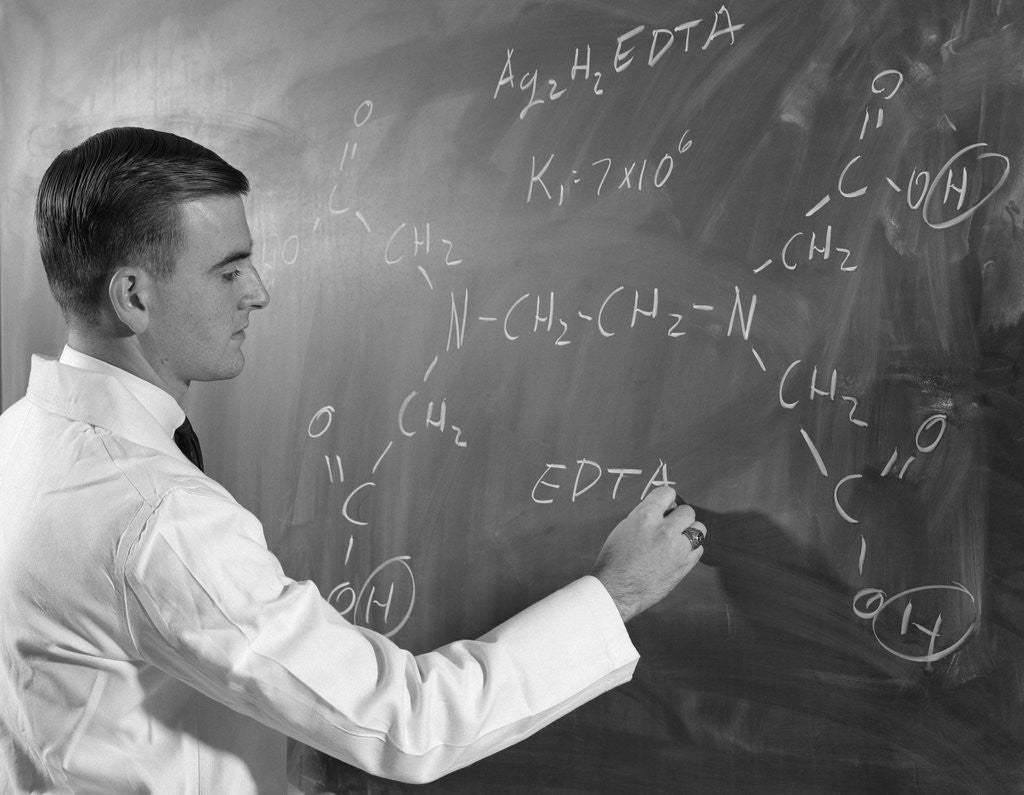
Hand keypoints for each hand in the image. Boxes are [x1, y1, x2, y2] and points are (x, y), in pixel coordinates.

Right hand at [591, 486, 706, 622]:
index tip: (664, 506)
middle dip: (678, 516)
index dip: (666, 499)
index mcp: (646, 516)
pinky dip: (691, 549)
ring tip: (677, 539)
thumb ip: (646, 515)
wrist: (616, 590)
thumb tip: (664, 509)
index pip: (668, 493)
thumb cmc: (615, 559)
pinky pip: (699, 548)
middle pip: (687, 510)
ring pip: (699, 528)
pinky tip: (678, 553)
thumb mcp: (624, 528)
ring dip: (689, 531)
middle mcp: (665, 529)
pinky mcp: (685, 565)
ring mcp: (677, 548)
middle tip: (669, 526)